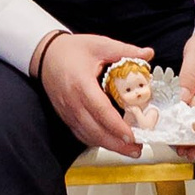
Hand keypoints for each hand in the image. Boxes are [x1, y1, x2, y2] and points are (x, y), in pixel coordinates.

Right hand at [31, 33, 155, 155]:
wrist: (45, 55)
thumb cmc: (71, 50)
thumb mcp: (99, 45)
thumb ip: (125, 51)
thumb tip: (148, 54)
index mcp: (82, 84)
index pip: (100, 111)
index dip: (117, 126)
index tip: (132, 136)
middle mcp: (73, 102)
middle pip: (95, 130)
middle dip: (117, 144)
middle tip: (137, 149)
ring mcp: (68, 112)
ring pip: (88, 136)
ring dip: (109, 146)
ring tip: (129, 149)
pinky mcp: (66, 116)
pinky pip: (81, 134)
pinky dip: (96, 141)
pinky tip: (110, 143)